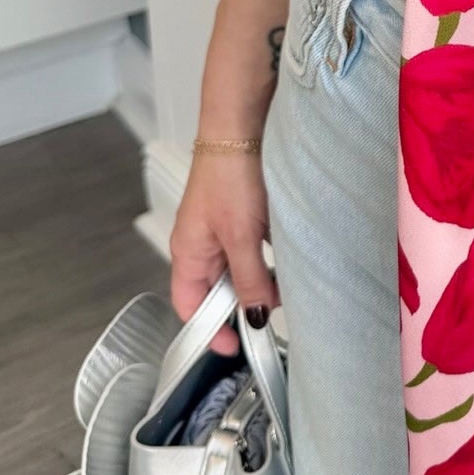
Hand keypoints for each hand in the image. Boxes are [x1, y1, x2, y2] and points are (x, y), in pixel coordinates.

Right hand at [169, 147, 280, 356]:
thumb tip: (256, 315)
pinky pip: (251, 250)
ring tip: (283, 284)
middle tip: (270, 313)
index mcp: (187, 254)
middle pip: (217, 291)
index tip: (235, 347)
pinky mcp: (241, 215)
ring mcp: (220, 230)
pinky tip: (285, 258)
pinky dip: (267, 259)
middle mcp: (201, 245)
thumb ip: (248, 279)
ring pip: (238, 271)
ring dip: (259, 281)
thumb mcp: (241, 236)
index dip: (209, 332)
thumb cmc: (228, 173)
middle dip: (243, 305)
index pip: (190, 308)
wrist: (241, 127)